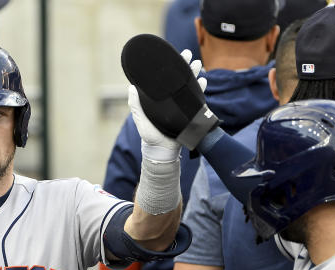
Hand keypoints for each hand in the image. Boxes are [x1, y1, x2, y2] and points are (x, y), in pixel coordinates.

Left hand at [128, 49, 205, 163]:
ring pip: (189, 86)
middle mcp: (170, 99)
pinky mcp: (190, 112)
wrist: (163, 151)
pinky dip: (200, 89)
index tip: (170, 55)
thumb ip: (136, 106)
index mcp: (159, 99)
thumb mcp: (141, 120)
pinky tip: (204, 80)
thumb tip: (131, 87)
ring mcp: (181, 105)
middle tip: (188, 54)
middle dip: (184, 66)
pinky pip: (197, 98)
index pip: (164, 80)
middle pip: (178, 79)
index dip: (167, 68)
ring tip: (198, 63)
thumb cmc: (150, 136)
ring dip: (194, 74)